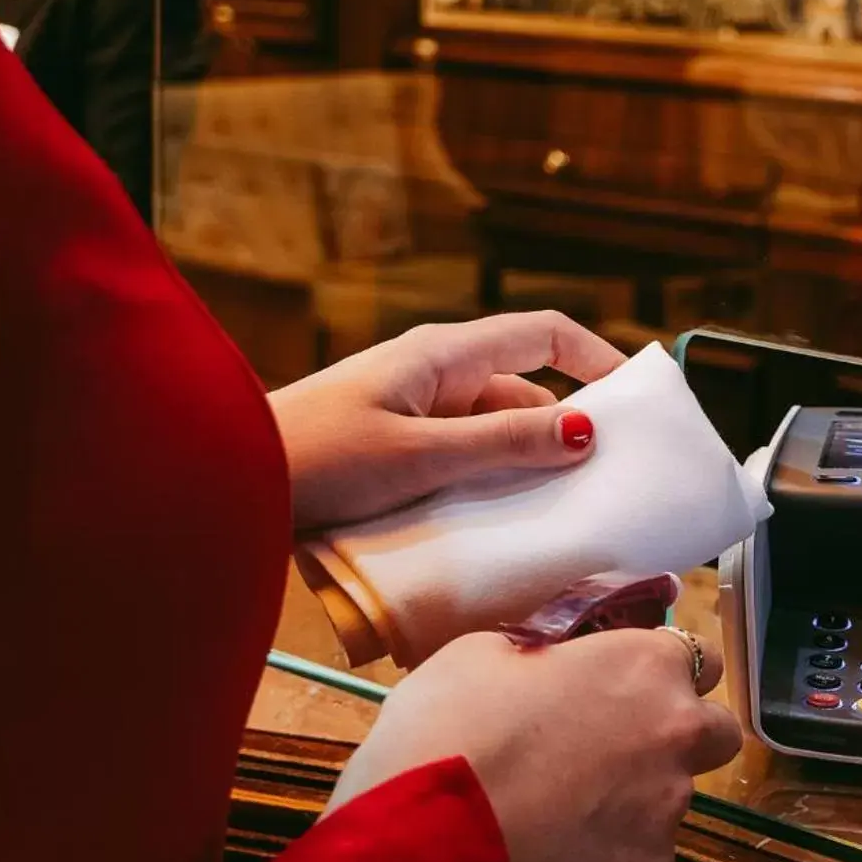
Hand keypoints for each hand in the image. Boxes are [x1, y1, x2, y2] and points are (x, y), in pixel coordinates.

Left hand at [269, 311, 626, 528]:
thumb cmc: (313, 457)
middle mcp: (433, 377)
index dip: (596, 357)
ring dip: (525, 472)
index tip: (637, 399)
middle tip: (608, 484)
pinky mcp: (395, 453)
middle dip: (566, 435)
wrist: (224, 484)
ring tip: (562, 517)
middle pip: (523, 396)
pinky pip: (461, 464)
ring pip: (493, 437)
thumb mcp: (419, 454)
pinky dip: (488, 489)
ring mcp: (413, 415)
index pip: (542, 334)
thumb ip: (502, 444)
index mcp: (442, 356)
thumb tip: (584, 431)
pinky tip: (502, 528)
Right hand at [325, 627, 741, 861]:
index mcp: (645, 665)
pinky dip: (611, 849)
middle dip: (680, 734)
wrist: (426, 833)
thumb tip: (559, 662)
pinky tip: (557, 849)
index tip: (629, 682)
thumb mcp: (487, 651)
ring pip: (674, 796)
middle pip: (716, 731)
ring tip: (566, 807)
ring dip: (639, 795)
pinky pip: (641, 852)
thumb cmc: (451, 723)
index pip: (700, 656)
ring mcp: (667, 809)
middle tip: (617, 744)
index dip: (664, 670)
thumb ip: (550, 652)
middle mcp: (675, 733)